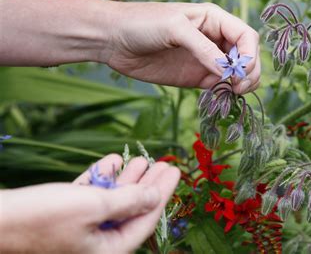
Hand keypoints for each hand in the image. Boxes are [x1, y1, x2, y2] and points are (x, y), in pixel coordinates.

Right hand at [0, 154, 179, 253]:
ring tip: (142, 159)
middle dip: (148, 185)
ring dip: (127, 179)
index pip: (146, 221)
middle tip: (164, 164)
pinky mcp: (64, 215)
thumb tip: (154, 197)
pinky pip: (91, 196)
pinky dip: (102, 179)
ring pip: (112, 201)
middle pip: (132, 210)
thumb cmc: (42, 217)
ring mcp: (80, 229)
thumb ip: (129, 202)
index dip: (162, 194)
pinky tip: (113, 162)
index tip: (174, 172)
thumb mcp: (94, 206)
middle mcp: (97, 242)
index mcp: (108, 250)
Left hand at [106, 2, 260, 93]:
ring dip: (241, 84)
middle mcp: (215, 39)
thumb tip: (227, 71)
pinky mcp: (195, 77)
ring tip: (231, 93)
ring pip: (236, 73)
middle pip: (246, 56)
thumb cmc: (143, 23)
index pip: (246, 36)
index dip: (249, 55)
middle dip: (249, 72)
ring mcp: (206, 59)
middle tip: (238, 87)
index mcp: (215, 19)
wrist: (113, 39)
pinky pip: (219, 86)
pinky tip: (219, 96)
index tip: (240, 72)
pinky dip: (225, 92)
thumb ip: (203, 48)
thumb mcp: (175, 28)